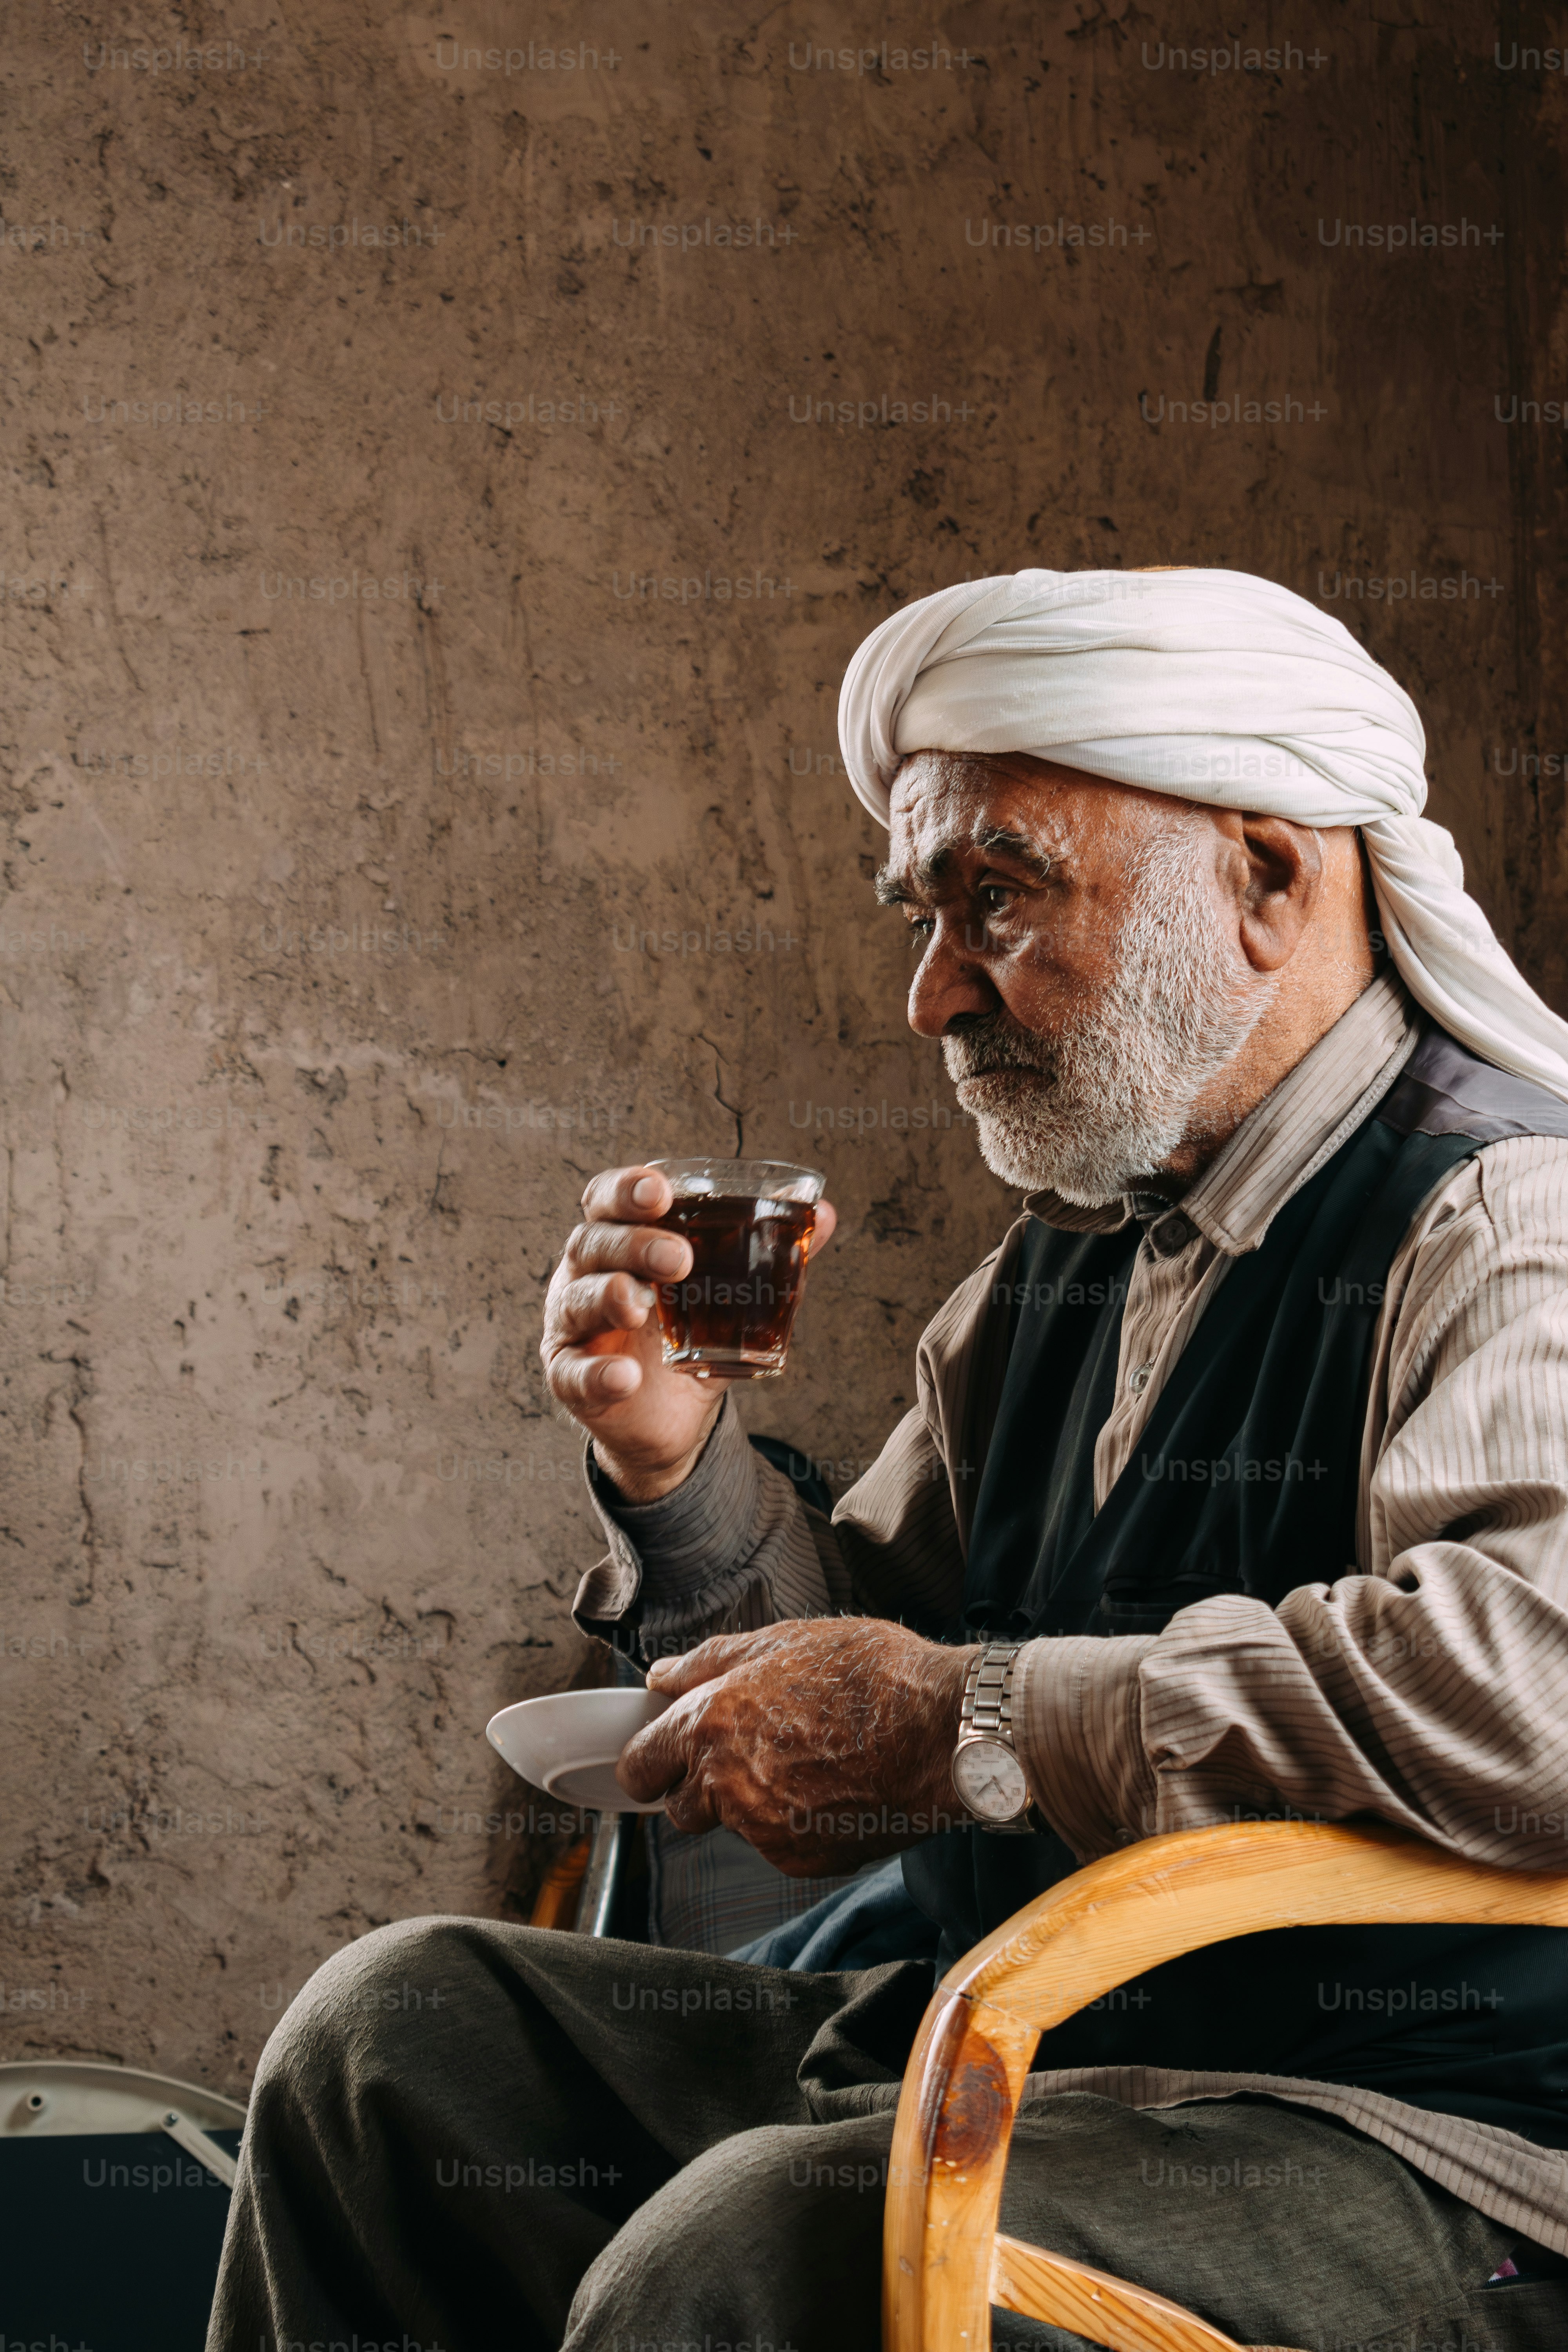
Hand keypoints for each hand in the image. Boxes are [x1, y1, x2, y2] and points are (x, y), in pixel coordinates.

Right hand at [540, 1165, 836, 1500]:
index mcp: (621, 1239)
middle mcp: (588, 1273)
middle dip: (634, 1243)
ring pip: (578, 1299)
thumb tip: (824, 1215)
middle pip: (594, 1241)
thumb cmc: (689, 1332)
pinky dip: (599, 1374)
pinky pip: (574, 1373)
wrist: (672, 1415)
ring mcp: (572, 1325)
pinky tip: (627, 1376)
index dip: (626, 1188)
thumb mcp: (728, 1291)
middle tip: (679, 1258)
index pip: (608, 1199)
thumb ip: (770, 1253)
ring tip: (639, 1306)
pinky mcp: (571, 1375)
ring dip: (610, 1296)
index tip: (659, 1189)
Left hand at [616, 1618, 975, 1873]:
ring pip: (734, 1826)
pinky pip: (778, 1845)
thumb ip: (709, 1663)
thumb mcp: (785, 1640)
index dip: (651, 1758)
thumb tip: (661, 1677)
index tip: (665, 1753)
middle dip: (704, 1784)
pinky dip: (797, 1824)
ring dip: (754, 1802)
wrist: (944, 1730)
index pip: (640, 1765)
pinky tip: (835, 1786)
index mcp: (711, 1725)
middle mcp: (726, 1784)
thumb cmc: (873, 1676)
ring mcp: (764, 1829)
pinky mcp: (802, 1859)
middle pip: (681, 1806)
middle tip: (755, 1749)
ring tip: (811, 1760)